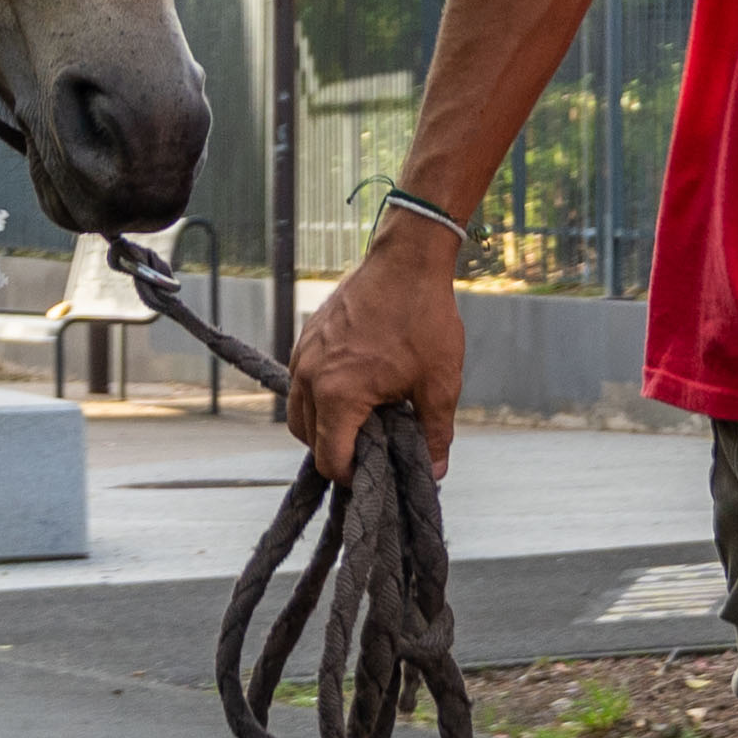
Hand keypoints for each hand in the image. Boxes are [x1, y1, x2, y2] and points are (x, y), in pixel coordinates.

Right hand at [285, 225, 469, 479]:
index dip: (352, 476)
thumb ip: (435, 433)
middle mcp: (311, 376)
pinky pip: (301, 380)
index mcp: (339, 395)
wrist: (407, 260)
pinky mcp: (307, 337)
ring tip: (360, 421)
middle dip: (335, 451)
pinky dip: (317, 396)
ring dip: (322, 425)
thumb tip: (435, 470)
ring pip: (298, 410)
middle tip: (371, 448)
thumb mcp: (439, 383)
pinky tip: (352, 388)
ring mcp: (304, 354)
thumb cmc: (424, 317)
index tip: (376, 472)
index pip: (330, 459)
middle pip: (307, 438)